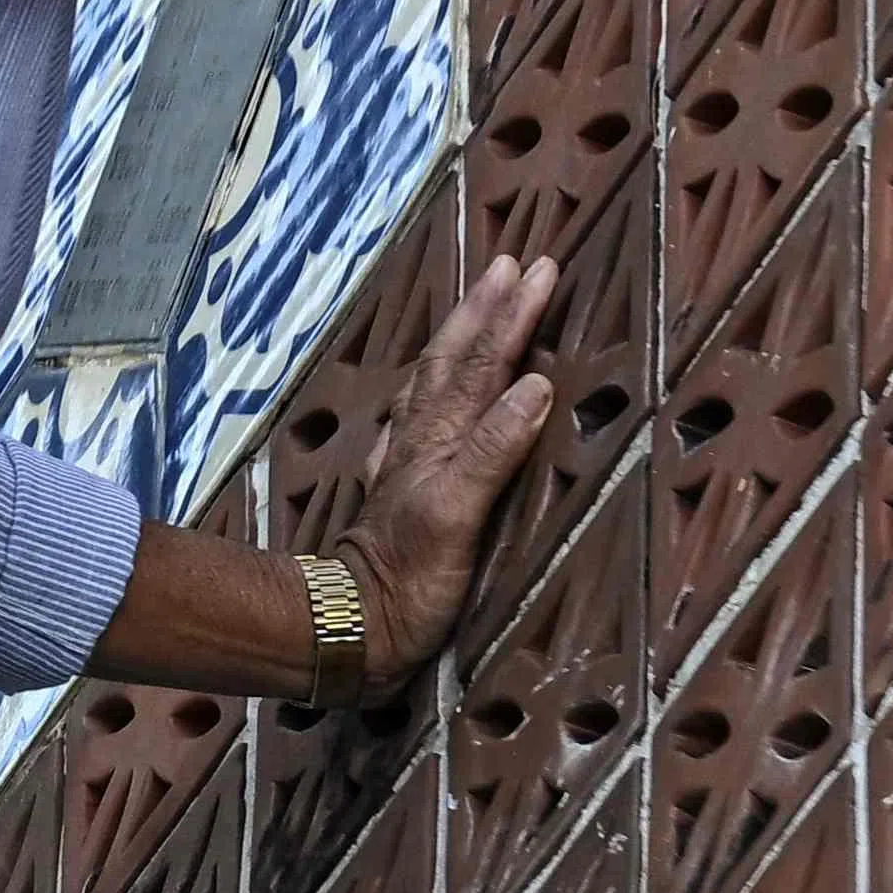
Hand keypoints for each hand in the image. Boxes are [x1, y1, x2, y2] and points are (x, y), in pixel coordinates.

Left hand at [293, 248, 570, 699]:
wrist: (352, 630)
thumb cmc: (408, 579)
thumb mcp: (456, 514)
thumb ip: (493, 449)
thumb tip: (535, 385)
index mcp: (439, 441)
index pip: (482, 364)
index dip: (511, 317)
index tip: (540, 269)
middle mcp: (421, 442)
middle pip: (454, 361)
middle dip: (486, 310)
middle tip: (512, 262)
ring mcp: (409, 465)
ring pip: (435, 384)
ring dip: (461, 340)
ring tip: (479, 302)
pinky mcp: (403, 492)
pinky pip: (420, 421)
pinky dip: (437, 393)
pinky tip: (432, 393)